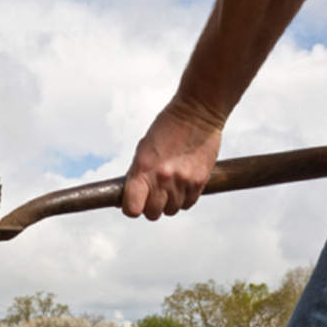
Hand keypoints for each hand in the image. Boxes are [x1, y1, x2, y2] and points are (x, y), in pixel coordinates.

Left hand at [122, 99, 222, 220]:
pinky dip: (183, 198)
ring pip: (171, 211)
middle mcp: (162, 179)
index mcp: (143, 169)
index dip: (131, 208)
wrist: (198, 111)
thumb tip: (127, 199)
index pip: (132, 209)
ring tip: (170, 184)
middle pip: (152, 214)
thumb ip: (136, 174)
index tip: (134, 203)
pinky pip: (187, 204)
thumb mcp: (143, 148)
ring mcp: (182, 182)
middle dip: (150, 206)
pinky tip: (182, 183)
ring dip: (168, 202)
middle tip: (154, 192)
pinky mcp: (199, 182)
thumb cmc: (167, 127)